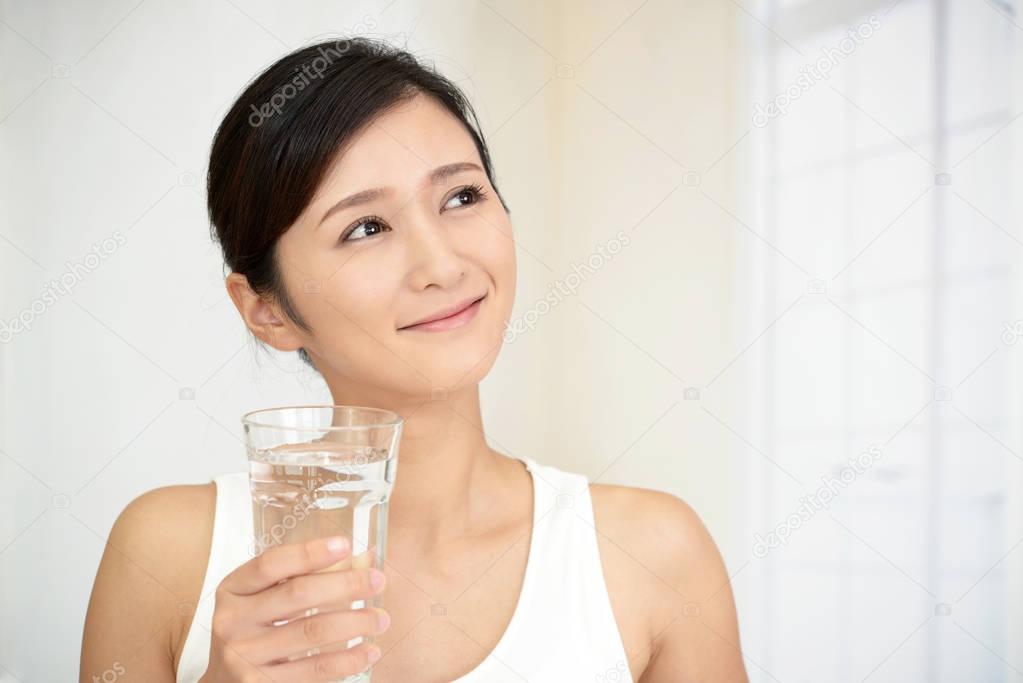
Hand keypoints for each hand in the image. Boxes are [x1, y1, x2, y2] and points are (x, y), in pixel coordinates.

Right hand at [199, 535, 388, 681]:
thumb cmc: (254, 630)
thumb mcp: (264, 598)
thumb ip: (307, 576)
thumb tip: (366, 557)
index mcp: (233, 590)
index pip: (271, 564)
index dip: (310, 552)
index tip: (346, 544)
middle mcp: (232, 621)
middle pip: (297, 594)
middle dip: (345, 584)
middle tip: (378, 580)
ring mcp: (245, 657)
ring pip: (312, 631)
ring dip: (356, 622)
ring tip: (381, 618)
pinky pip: (315, 669)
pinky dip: (348, 659)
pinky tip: (369, 651)